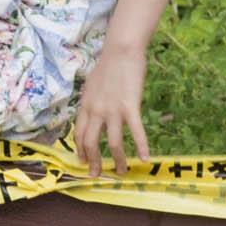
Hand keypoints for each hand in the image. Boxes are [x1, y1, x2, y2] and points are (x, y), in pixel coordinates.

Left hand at [71, 37, 154, 169]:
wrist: (121, 51)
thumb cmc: (108, 65)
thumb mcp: (92, 85)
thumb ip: (90, 101)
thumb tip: (90, 113)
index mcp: (85, 106)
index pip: (79, 134)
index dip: (80, 150)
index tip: (83, 161)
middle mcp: (96, 111)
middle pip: (92, 143)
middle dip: (93, 162)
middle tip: (96, 175)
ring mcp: (113, 110)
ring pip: (113, 143)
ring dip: (117, 160)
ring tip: (121, 171)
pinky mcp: (130, 107)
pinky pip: (136, 131)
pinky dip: (142, 146)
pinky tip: (146, 159)